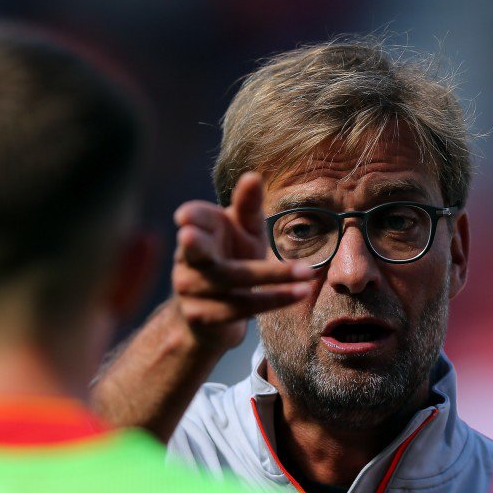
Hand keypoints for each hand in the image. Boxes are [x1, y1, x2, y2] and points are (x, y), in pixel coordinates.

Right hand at [171, 171, 314, 350]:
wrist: (213, 314)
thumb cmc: (233, 258)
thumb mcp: (244, 231)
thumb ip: (248, 206)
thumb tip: (253, 176)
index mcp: (198, 230)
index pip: (193, 217)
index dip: (190, 216)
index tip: (185, 216)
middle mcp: (187, 259)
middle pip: (196, 250)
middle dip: (193, 243)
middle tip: (187, 234)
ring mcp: (190, 289)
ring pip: (230, 280)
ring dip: (272, 276)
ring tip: (308, 272)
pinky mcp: (202, 317)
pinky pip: (239, 308)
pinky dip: (272, 300)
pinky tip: (299, 293)